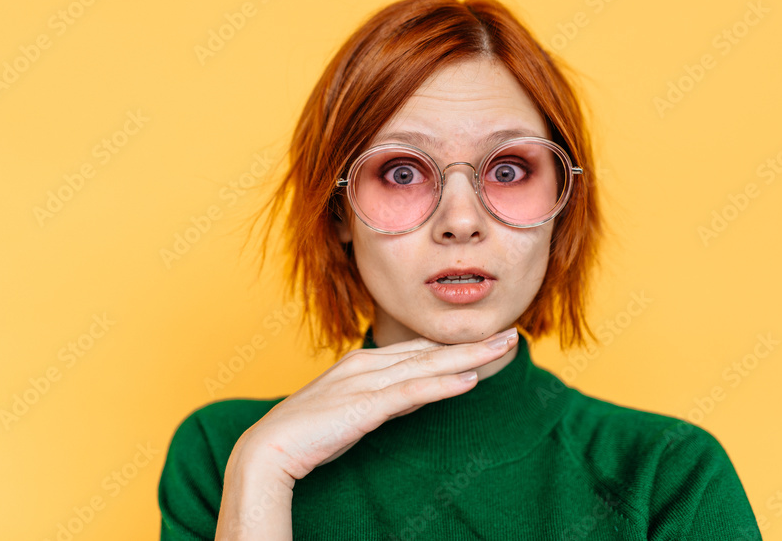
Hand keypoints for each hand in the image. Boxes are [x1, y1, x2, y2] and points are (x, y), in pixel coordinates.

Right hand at [234, 326, 518, 481]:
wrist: (269, 448)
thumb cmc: (307, 432)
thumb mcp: (352, 409)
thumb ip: (383, 398)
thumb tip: (415, 395)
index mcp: (362, 362)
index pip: (418, 349)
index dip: (454, 343)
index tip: (487, 338)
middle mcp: (367, 364)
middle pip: (430, 350)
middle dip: (472, 342)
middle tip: (512, 333)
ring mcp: (365, 382)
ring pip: (427, 365)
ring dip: (469, 355)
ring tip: (504, 346)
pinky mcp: (363, 406)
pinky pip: (411, 393)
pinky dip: (442, 384)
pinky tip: (469, 380)